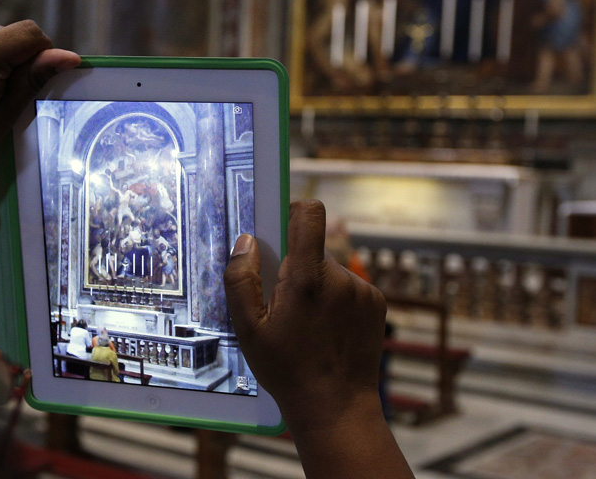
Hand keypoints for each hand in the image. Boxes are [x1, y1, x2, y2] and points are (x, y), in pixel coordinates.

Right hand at [224, 200, 386, 432]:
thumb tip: (246, 241)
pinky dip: (335, 299)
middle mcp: (340, 278)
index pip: (309, 214)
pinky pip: (348, 287)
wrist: (337, 406)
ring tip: (307, 323)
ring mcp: (363, 290)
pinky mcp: (376, 303)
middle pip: (314, 248)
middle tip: (283, 302)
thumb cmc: (287, 370)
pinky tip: (326, 329)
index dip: (294, 210)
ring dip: (316, 285)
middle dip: (296, 266)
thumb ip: (241, 280)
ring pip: (330, 269)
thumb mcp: (248, 329)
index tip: (281, 225)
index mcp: (307, 279)